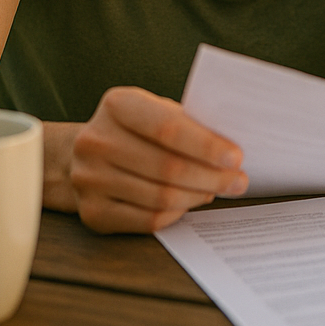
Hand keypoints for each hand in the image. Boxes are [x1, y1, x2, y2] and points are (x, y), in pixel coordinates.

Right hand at [66, 87, 247, 233]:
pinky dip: (177, 213)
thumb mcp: (157, 111)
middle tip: (238, 181)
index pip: (168, 128)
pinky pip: (148, 220)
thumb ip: (188, 124)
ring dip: (198, 196)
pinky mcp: (92, 211)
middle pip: (168, 167)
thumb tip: (232, 153)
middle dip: (212, 177)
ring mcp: (89, 179)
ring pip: (161, 197)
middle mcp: (96, 141)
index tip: (236, 157)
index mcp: (117, 105)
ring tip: (218, 190)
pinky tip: (190, 203)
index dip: (206, 146)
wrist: (86, 152)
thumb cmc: (137, 129)